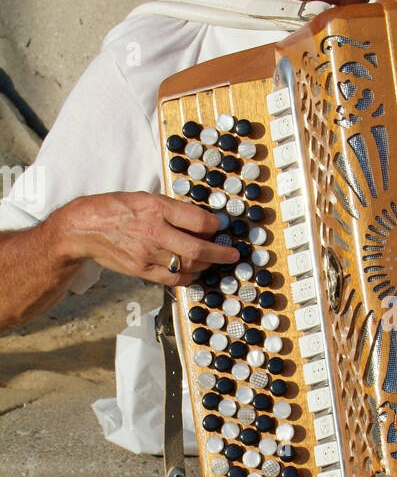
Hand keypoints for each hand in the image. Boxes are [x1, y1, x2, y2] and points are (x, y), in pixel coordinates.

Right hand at [60, 191, 238, 286]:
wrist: (83, 228)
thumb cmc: (116, 209)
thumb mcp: (145, 198)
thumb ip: (173, 210)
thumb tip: (202, 222)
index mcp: (156, 208)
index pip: (198, 220)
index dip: (215, 226)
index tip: (221, 228)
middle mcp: (154, 231)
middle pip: (197, 249)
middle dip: (220, 254)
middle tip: (232, 255)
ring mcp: (147, 254)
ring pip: (188, 266)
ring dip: (206, 265)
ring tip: (212, 261)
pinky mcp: (141, 270)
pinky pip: (173, 278)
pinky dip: (189, 277)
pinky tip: (195, 272)